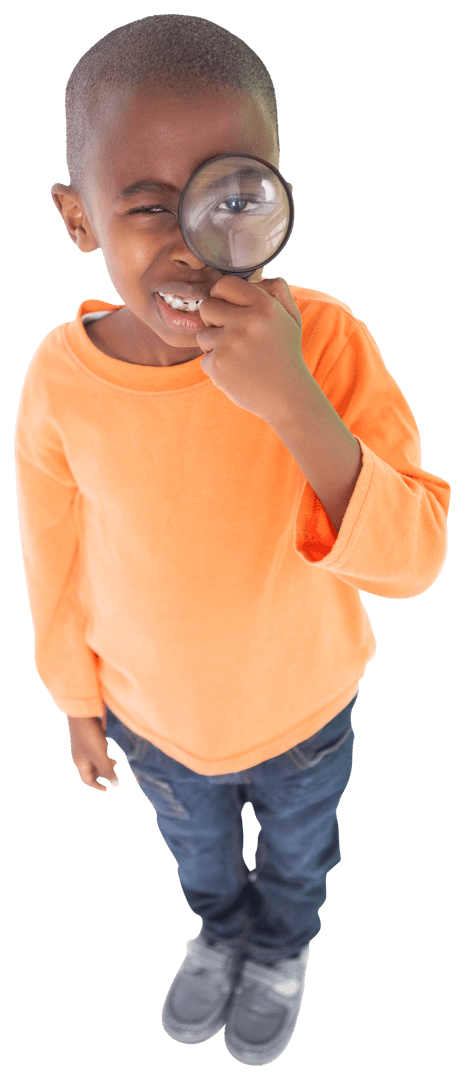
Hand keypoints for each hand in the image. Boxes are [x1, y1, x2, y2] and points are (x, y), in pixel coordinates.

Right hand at [67, 715, 119, 791]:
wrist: (83, 713)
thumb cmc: (90, 736)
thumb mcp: (100, 755)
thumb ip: (107, 770)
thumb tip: (115, 785)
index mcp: (80, 763)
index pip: (87, 780)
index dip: (97, 786)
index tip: (108, 789)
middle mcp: (81, 756)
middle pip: (94, 769)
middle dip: (106, 770)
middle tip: (115, 767)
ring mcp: (85, 746)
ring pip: (98, 758)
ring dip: (107, 759)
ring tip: (114, 754)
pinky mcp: (90, 737)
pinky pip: (99, 748)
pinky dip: (106, 749)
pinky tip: (110, 743)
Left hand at [196, 276, 307, 424]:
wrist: (287, 396)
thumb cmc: (285, 354)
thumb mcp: (290, 319)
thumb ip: (277, 291)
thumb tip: (257, 276)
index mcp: (264, 306)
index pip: (224, 284)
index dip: (222, 295)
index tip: (228, 307)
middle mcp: (246, 322)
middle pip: (207, 306)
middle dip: (215, 319)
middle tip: (232, 334)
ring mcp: (230, 344)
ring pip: (203, 334)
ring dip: (215, 345)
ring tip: (238, 356)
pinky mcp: (217, 365)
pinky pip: (204, 358)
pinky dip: (217, 366)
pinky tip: (236, 371)